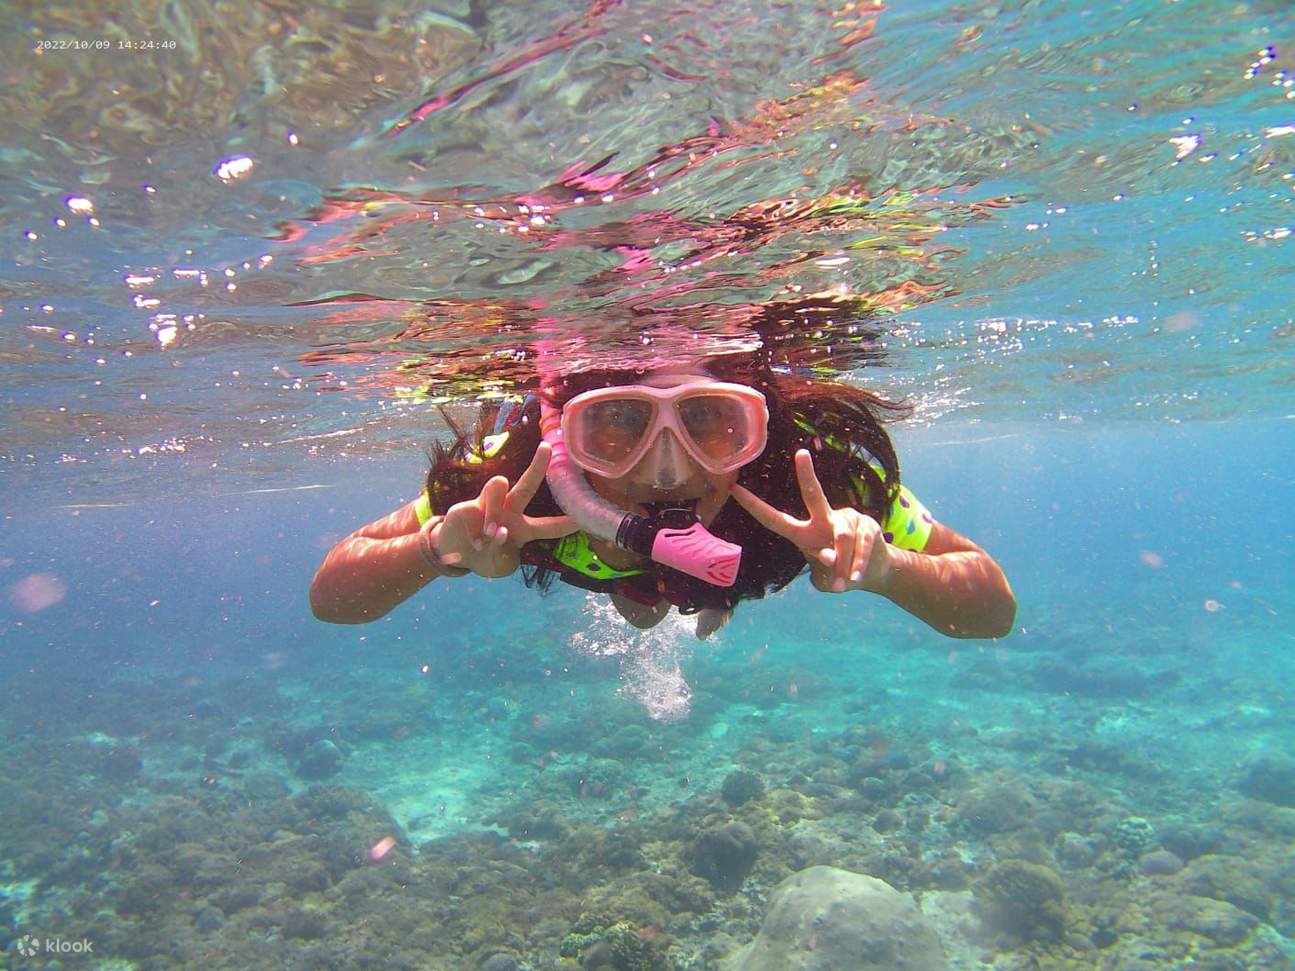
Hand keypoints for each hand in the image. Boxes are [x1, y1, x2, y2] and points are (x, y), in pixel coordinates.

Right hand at [431, 442, 577, 577]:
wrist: (453, 555)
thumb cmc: (485, 557)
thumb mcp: (499, 565)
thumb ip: (502, 552)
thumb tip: (499, 530)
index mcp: (523, 529)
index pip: (549, 526)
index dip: (567, 523)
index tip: (585, 516)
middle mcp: (509, 511)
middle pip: (527, 486)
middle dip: (537, 466)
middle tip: (547, 448)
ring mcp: (487, 505)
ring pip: (499, 489)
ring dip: (497, 514)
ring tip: (494, 534)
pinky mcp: (467, 506)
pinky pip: (477, 509)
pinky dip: (478, 531)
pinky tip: (476, 543)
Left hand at [731, 449, 891, 593]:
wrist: (874, 572)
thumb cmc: (839, 571)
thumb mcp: (825, 575)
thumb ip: (824, 567)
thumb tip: (832, 557)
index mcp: (804, 532)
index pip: (775, 519)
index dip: (754, 506)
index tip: (734, 489)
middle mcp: (824, 519)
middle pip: (813, 494)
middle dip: (807, 474)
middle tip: (801, 453)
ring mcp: (849, 519)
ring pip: (842, 536)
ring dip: (843, 563)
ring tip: (842, 582)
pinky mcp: (869, 527)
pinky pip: (862, 545)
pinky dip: (857, 564)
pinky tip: (855, 577)